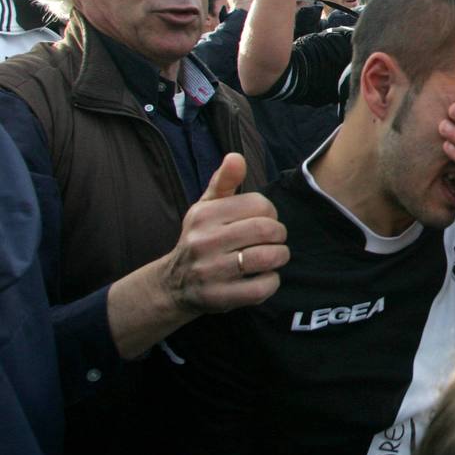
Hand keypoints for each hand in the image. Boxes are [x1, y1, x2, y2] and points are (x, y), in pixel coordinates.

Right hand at [159, 154, 287, 314]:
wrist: (173, 284)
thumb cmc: (201, 238)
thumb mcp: (206, 207)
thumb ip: (224, 181)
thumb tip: (236, 157)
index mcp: (204, 216)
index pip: (259, 204)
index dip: (270, 212)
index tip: (264, 220)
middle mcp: (204, 242)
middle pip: (267, 230)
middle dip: (279, 235)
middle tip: (275, 239)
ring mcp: (210, 271)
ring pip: (267, 258)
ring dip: (280, 257)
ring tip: (273, 256)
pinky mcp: (220, 297)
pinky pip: (262, 287)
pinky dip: (272, 281)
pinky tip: (263, 277)